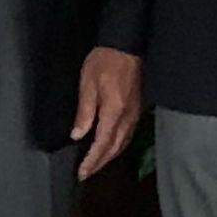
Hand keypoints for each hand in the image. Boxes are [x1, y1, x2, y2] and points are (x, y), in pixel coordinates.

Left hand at [71, 47, 142, 174]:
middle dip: (100, 163)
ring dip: (110, 156)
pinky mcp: (138, 106)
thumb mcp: (87, 83)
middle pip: (115, 148)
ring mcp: (135, 112)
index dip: (91, 161)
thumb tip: (78, 135)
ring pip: (123, 142)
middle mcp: (127, 116)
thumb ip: (84, 111)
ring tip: (97, 163)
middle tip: (87, 173)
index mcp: (114, 111)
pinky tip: (112, 144)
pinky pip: (128, 133)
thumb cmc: (105, 60)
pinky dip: (118, 144)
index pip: (102, 144)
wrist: (127, 43)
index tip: (81, 173)